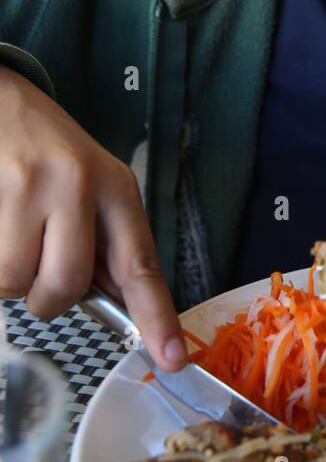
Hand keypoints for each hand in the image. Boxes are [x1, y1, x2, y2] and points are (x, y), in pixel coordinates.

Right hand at [0, 67, 186, 369]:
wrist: (2, 103)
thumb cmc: (51, 154)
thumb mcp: (94, 189)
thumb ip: (106, 247)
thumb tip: (122, 313)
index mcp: (117, 190)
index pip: (141, 264)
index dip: (156, 317)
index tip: (171, 359)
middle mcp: (78, 185)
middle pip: (68, 284)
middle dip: (49, 299)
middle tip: (41, 276)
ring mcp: (30, 186)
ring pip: (16, 280)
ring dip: (12, 279)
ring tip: (14, 241)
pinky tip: (1, 229)